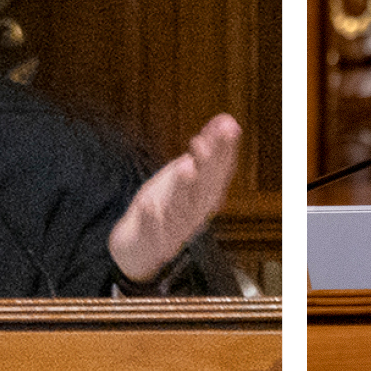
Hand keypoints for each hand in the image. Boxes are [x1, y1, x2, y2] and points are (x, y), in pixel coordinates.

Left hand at [108, 114, 240, 282]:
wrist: (141, 251)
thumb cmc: (168, 208)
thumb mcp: (188, 176)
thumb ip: (208, 150)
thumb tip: (229, 119)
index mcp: (206, 197)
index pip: (220, 171)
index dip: (225, 149)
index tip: (229, 126)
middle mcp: (195, 212)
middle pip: (204, 188)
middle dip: (208, 165)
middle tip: (205, 141)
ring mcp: (173, 228)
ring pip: (180, 208)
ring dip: (184, 189)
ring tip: (185, 167)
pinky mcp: (150, 240)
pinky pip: (151, 230)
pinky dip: (150, 218)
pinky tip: (147, 204)